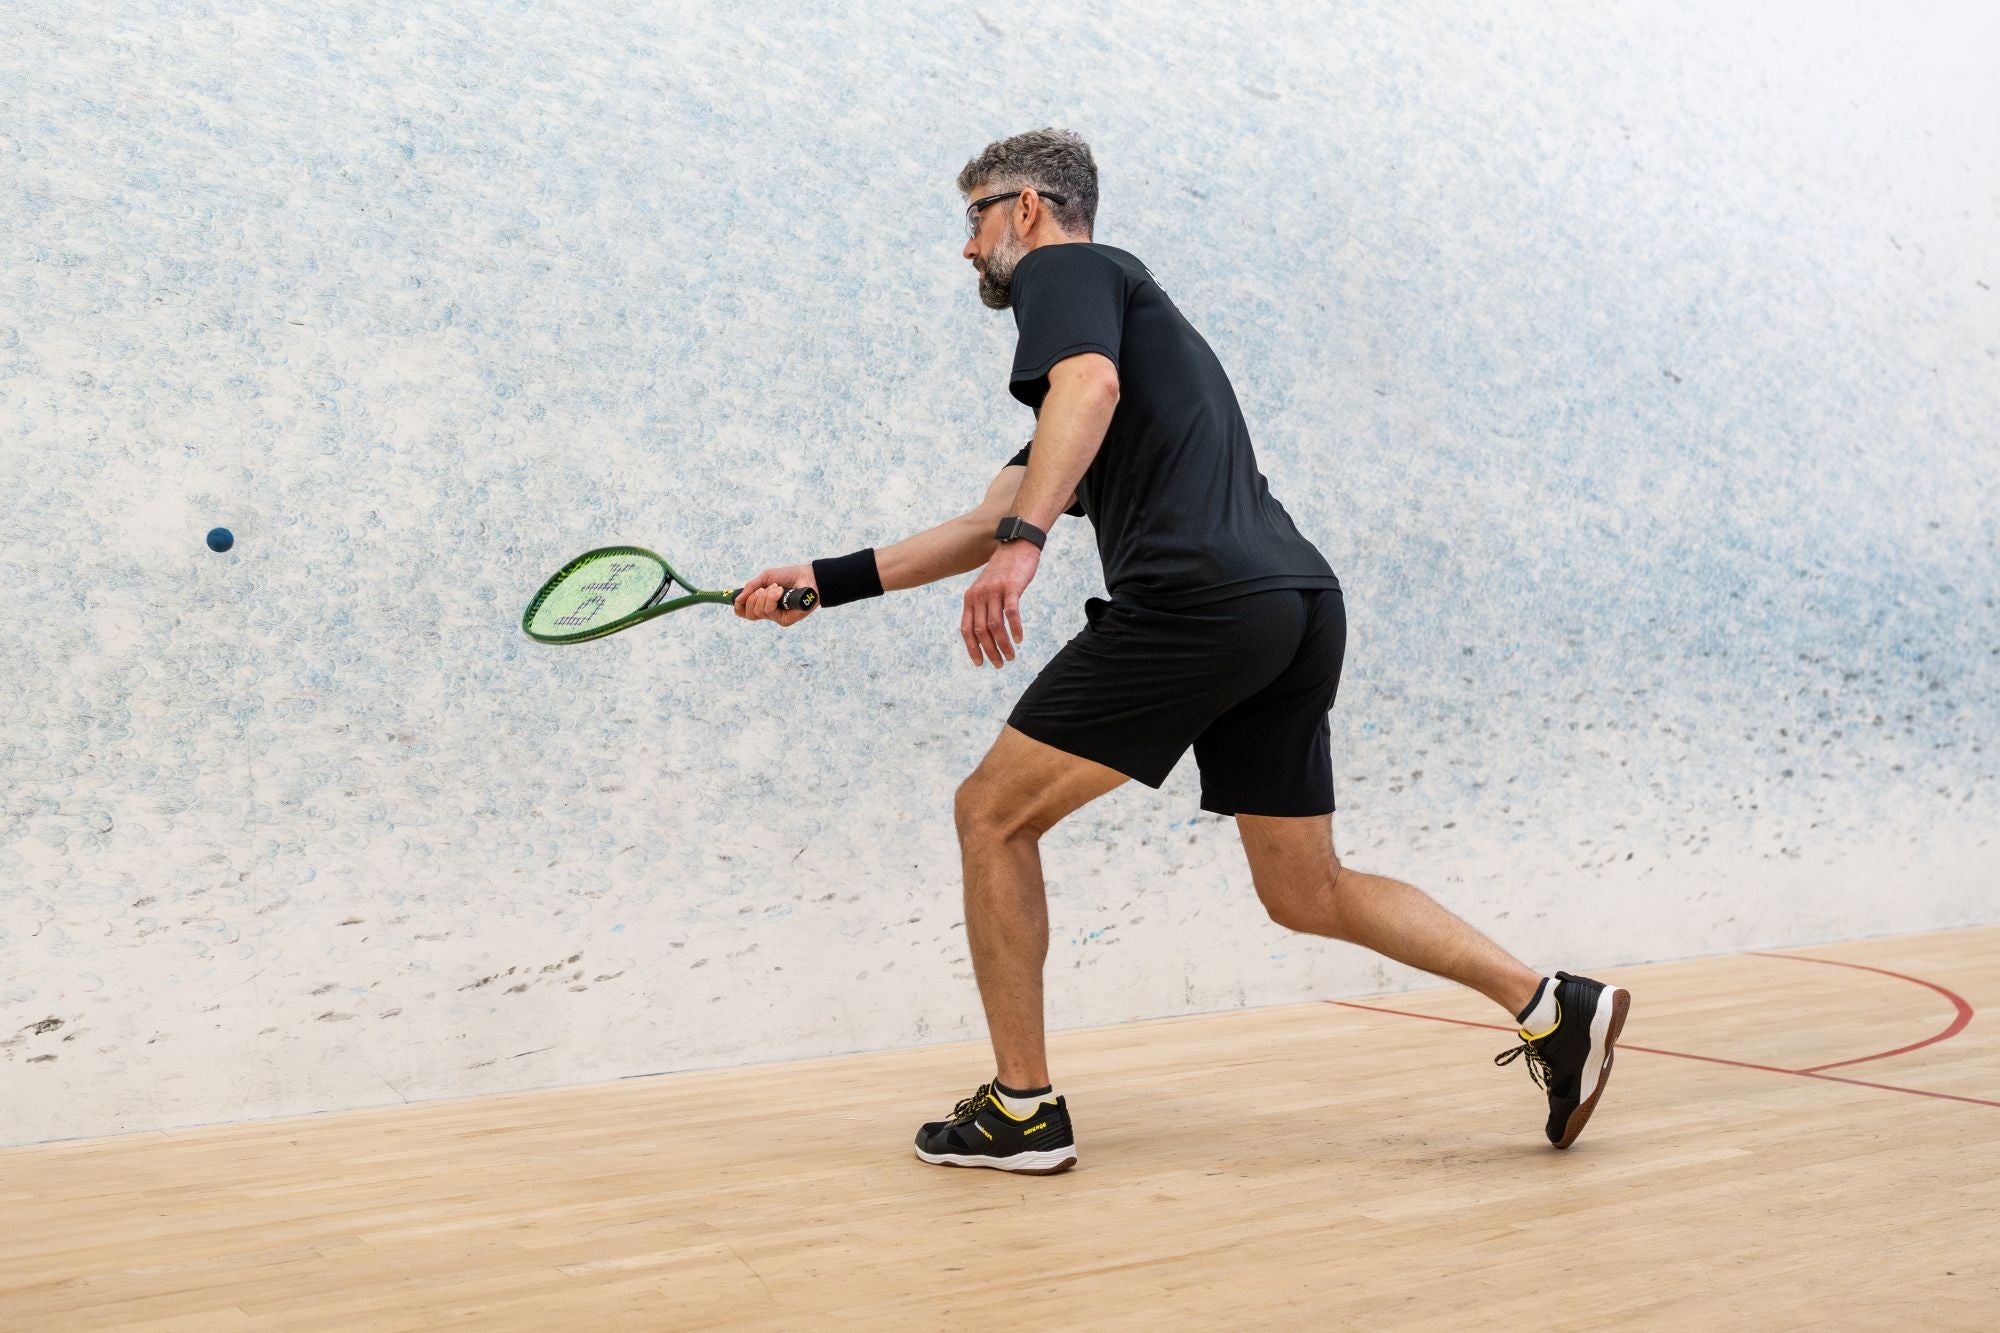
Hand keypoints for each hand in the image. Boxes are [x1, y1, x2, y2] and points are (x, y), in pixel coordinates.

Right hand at [733, 564, 817, 627]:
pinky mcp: (785, 620)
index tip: (738, 599)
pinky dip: (772, 598)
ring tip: (776, 588)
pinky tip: (780, 592)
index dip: (739, 607)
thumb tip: (737, 599)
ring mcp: (777, 617)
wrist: (808, 577)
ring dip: (765, 596)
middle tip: (763, 588)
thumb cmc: (789, 576)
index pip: (745, 612)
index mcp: (763, 603)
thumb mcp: (766, 578)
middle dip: (752, 598)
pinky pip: (770, 612)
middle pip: (750, 614)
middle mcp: (769, 612)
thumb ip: (751, 587)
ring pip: (759, 612)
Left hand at [961, 541, 1040, 667]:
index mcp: (970, 597)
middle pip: (980, 631)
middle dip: (989, 651)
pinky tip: (1019, 639)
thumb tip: (983, 631)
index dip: (972, 648)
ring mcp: (994, 590)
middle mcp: (979, 595)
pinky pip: (1011, 612)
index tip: (979, 663)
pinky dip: (1015, 628)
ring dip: (1003, 645)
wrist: (1017, 544)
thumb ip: (983, 606)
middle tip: (999, 664)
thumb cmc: (1004, 570)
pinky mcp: (1011, 587)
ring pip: (995, 625)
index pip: (966, 629)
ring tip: (1010, 657)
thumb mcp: (986, 587)